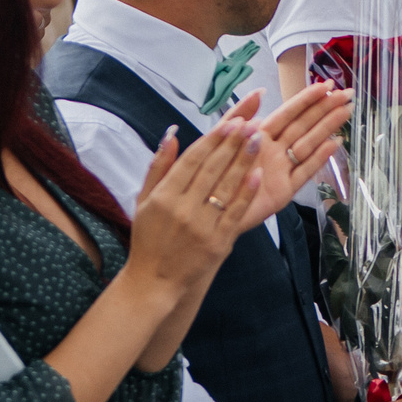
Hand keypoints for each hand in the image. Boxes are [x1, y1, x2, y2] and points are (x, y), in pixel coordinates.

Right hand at [126, 120, 264, 302]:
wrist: (155, 280)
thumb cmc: (148, 237)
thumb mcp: (144, 200)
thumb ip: (158, 167)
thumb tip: (172, 134)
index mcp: (164, 196)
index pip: (192, 161)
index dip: (213, 140)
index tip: (230, 122)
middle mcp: (183, 208)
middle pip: (212, 169)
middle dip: (233, 143)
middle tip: (250, 122)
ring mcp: (203, 225)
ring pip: (227, 187)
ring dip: (244, 161)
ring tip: (258, 139)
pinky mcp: (219, 241)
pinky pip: (236, 212)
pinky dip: (247, 192)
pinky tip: (258, 173)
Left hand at [217, 82, 352, 227]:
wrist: (207, 209)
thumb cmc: (210, 174)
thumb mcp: (218, 138)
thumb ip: (238, 115)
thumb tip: (260, 92)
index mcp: (258, 135)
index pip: (288, 113)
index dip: (308, 99)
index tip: (327, 85)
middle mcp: (274, 150)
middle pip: (304, 126)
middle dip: (325, 109)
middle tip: (347, 94)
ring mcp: (281, 169)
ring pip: (309, 144)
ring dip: (327, 127)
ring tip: (346, 112)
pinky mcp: (285, 190)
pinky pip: (305, 171)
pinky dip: (319, 159)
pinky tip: (334, 144)